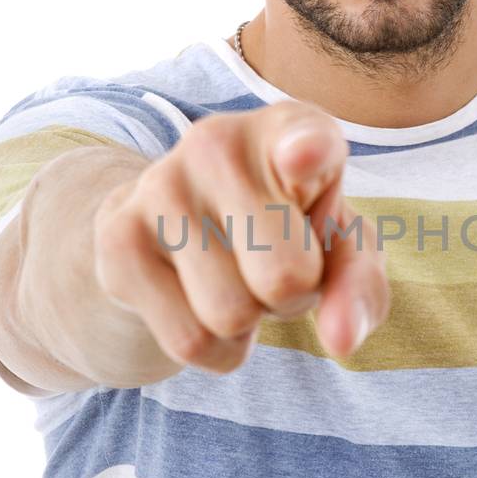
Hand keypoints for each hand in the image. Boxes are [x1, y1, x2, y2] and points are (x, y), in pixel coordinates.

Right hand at [91, 101, 388, 372]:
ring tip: (236, 280)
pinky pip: (189, 340)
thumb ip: (359, 286)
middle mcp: (218, 142)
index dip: (309, 152)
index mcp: (288, 129)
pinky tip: (200, 304)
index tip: (305, 158)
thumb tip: (341, 341)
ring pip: (231, 315)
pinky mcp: (117, 237)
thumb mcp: (337, 252)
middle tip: (272, 267)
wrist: (169, 239)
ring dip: (247, 325)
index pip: (306, 138)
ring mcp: (159, 184)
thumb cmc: (280, 235)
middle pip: (286, 278)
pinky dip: (214, 348)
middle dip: (292, 299)